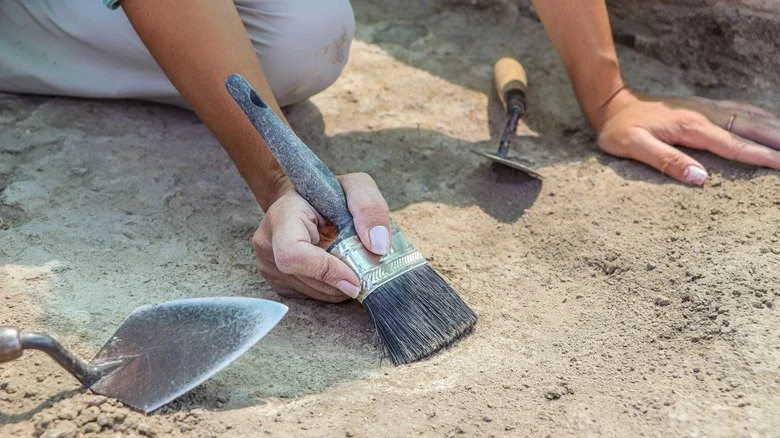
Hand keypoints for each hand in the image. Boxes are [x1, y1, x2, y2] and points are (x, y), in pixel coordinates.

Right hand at [252, 173, 390, 301]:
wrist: (302, 201)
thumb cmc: (326, 193)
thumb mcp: (354, 187)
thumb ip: (369, 207)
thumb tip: (379, 246)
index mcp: (281, 216)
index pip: (293, 254)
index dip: (326, 271)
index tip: (355, 279)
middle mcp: (267, 243)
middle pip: (307, 279)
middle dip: (342, 281)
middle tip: (364, 270)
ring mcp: (268, 266)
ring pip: (312, 293)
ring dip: (339, 287)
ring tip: (351, 265)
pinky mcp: (278, 283)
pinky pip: (310, 297)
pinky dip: (332, 289)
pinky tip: (338, 270)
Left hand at [593, 89, 779, 184]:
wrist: (612, 104)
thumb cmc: (619, 129)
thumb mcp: (633, 147)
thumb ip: (665, 161)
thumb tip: (699, 178)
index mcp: (691, 128)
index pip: (734, 146)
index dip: (761, 157)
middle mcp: (704, 115)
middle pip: (750, 128)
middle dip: (777, 140)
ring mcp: (705, 108)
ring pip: (749, 116)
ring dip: (774, 127)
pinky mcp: (702, 107)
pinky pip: (739, 110)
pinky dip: (760, 116)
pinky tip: (770, 122)